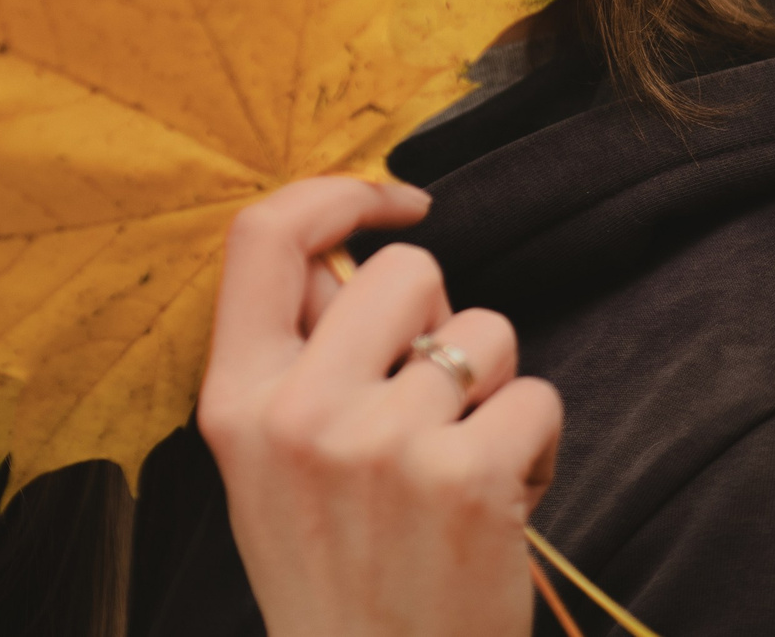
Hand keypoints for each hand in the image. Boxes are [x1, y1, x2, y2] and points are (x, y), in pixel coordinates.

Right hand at [199, 177, 562, 636]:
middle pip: (407, 272)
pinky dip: (534, 446)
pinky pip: (536, 396)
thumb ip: (297, 361)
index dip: (338, 196)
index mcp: (238, 403)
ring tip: (458, 470)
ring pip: (485, 332)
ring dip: (491, 392)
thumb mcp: (270, 469)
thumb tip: (342, 256)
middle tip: (432, 399)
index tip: (393, 206)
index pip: (263, 236)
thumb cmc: (337, 577)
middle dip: (440, 319)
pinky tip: (498, 507)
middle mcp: (301, 415)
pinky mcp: (468, 477)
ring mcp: (385, 444)